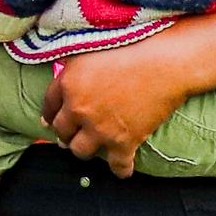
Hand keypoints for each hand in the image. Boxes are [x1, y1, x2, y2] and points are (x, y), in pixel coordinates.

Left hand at [35, 39, 196, 174]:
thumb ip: (73, 65)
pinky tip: (122, 169)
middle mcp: (79, 109)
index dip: (50, 114)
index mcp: (69, 84)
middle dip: (65, 134)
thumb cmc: (132, 45)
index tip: (51, 119)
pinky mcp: (124, 142)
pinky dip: (120, 169)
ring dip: (85, 150)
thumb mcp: (91, 47)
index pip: (48, 105)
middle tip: (71, 135)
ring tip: (92, 146)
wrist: (166, 61)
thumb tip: (64, 75)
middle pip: (61, 132)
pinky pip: (117, 166)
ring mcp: (101, 128)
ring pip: (80, 151)